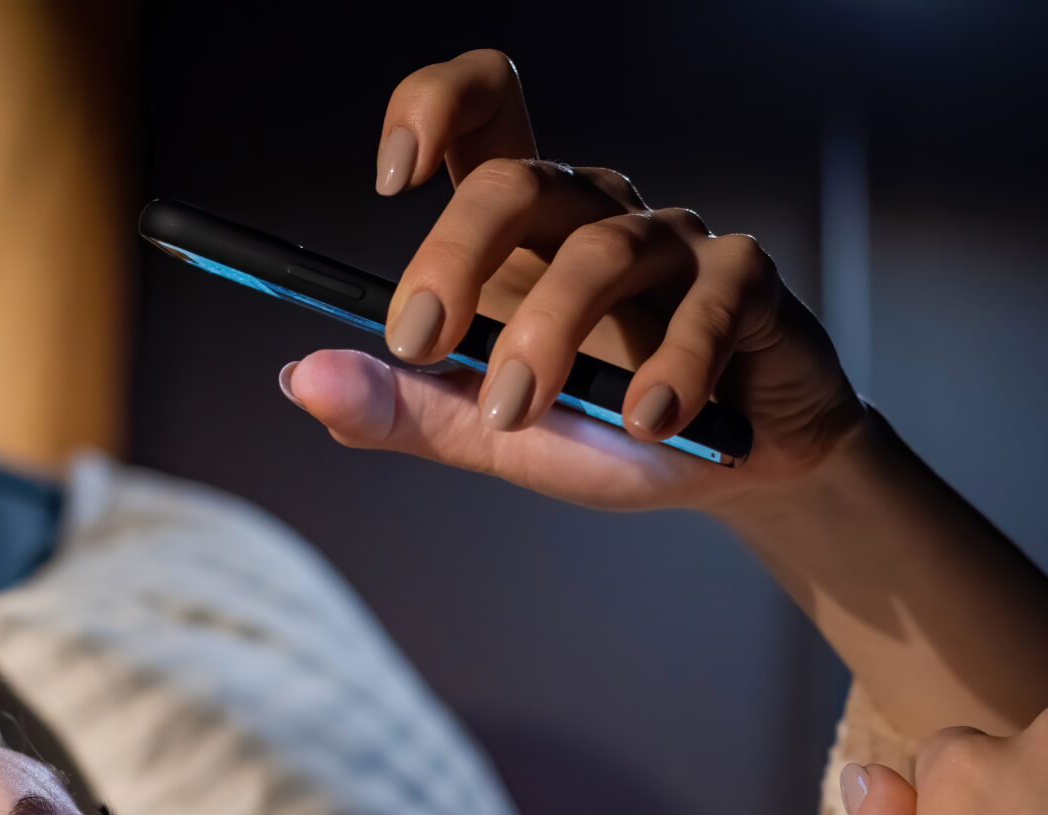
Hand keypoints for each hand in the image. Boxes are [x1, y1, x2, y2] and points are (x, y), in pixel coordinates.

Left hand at [281, 49, 863, 514]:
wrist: (735, 470)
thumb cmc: (610, 431)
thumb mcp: (493, 431)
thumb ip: (406, 406)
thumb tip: (302, 379)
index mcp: (523, 229)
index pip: (479, 112)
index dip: (431, 110)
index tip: (390, 179)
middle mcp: (593, 214)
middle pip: (518, 179)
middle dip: (454, 257)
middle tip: (419, 343)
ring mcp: (673, 242)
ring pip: (602, 250)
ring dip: (549, 336)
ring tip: (523, 417)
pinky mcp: (745, 282)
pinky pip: (708, 303)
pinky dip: (673, 367)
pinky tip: (646, 423)